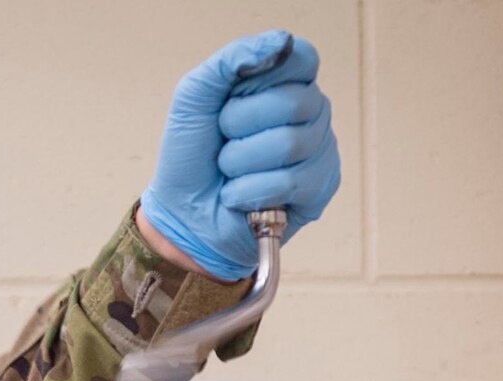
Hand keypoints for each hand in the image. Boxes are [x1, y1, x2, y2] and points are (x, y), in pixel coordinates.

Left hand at [139, 31, 341, 280]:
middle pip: (294, 102)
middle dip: (241, 124)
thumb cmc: (192, 156)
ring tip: (229, 171)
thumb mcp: (196, 96)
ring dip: (241, 162)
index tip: (232, 97)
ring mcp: (319, 150)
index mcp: (286, 83)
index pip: (301, 59)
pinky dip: (250, 191)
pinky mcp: (319, 189)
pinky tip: (239, 196)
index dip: (262, 78)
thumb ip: (230, 60)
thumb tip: (280, 42)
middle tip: (224, 141)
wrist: (183, 216)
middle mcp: (310, 112)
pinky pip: (292, 181)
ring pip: (290, 144)